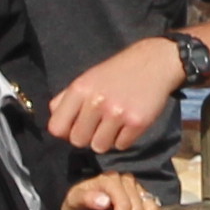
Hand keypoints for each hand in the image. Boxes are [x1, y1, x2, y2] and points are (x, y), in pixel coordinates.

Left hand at [45, 34, 187, 152]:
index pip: (56, 127)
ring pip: (99, 147)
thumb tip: (55, 124)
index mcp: (80, 89)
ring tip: (113, 124)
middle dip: (86, 137)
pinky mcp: (137, 122)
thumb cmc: (117, 72)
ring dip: (106, 140)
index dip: (65, 132)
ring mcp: (118, 113)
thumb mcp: (87, 78)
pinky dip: (124, 139)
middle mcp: (97, 101)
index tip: (75, 127)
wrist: (155, 62)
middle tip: (97, 125)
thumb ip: (66, 99)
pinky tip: (128, 123)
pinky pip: (121, 146)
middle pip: (78, 141)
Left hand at [64, 168, 162, 209]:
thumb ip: (86, 198)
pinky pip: (155, 209)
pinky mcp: (143, 196)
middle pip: (137, 206)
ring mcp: (136, 188)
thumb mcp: (74, 201)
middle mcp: (125, 181)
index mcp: (109, 180)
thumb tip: (104, 201)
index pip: (123, 202)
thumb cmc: (77, 204)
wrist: (81, 205)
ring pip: (150, 207)